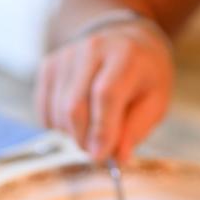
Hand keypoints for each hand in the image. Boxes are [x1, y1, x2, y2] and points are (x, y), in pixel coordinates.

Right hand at [35, 19, 173, 161]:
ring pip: (58, 111)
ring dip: (72, 134)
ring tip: (92, 132)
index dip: (101, 130)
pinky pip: (44, 107)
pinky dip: (58, 125)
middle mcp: (92, 49)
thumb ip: (135, 130)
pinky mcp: (49, 65)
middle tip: (97, 152)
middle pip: (75, 106)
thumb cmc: (144, 76)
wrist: (125, 41)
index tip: (100, 156)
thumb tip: (116, 158)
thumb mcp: (155, 102)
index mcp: (125, 55)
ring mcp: (66, 55)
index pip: (105, 95)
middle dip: (84, 138)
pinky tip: (76, 121)